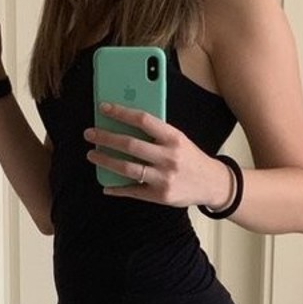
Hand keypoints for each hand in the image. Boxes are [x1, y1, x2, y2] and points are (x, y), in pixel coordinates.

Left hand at [84, 103, 234, 208]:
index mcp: (174, 138)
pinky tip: (105, 185)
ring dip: (105, 160)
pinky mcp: (160, 196)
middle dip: (106, 137)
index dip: (121, 112)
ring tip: (92, 154)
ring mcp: (164, 178)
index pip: (144, 120)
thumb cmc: (190, 158)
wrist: (212, 184)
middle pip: (131, 145)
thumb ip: (156, 133)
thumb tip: (124, 123)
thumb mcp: (178, 140)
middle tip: (89, 133)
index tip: (103, 107)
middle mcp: (169, 158)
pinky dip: (116, 189)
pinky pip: (132, 191)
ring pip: (127, 168)